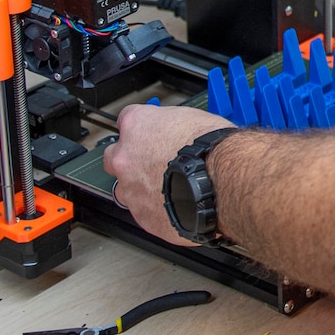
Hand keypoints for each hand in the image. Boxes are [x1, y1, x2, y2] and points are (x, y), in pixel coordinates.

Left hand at [102, 103, 235, 246]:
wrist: (221, 183)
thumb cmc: (212, 150)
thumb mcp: (195, 118)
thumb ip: (173, 126)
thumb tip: (178, 131)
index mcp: (137, 125)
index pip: (125, 119)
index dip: (140, 128)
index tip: (147, 133)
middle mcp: (126, 156)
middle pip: (114, 156)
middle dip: (129, 160)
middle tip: (153, 163)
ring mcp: (130, 188)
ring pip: (125, 188)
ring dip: (141, 188)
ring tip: (168, 188)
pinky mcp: (142, 215)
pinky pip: (144, 211)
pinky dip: (157, 209)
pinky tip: (178, 203)